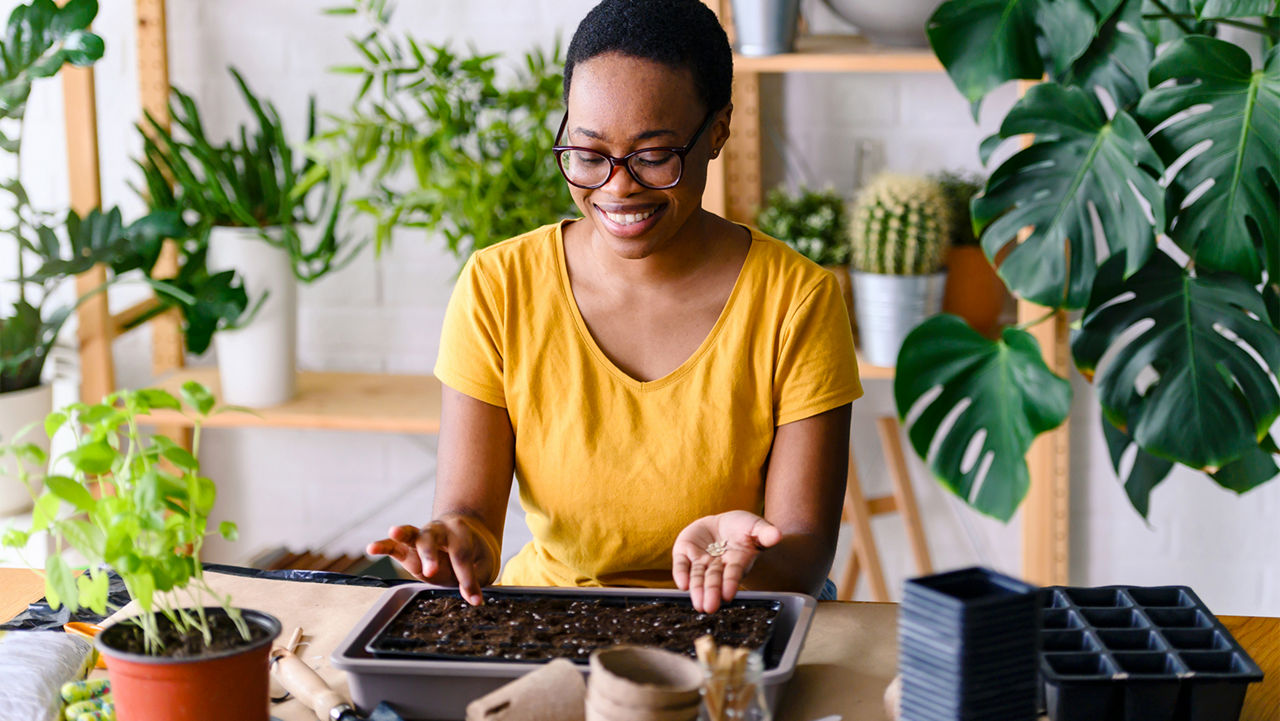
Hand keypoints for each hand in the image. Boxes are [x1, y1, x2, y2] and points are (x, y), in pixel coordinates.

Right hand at [366, 514, 499, 604]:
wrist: (464, 533)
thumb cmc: (473, 552)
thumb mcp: (482, 565)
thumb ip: (475, 578)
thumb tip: (472, 599)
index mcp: (462, 534)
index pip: (461, 555)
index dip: (467, 578)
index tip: (474, 599)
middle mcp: (440, 531)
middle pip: (433, 539)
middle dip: (430, 555)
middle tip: (431, 572)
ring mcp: (422, 537)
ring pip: (412, 534)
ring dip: (403, 534)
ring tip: (394, 532)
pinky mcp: (407, 548)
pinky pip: (394, 544)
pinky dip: (383, 545)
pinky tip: (371, 548)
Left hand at [672, 511, 781, 612]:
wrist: (722, 524)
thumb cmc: (743, 528)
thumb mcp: (756, 526)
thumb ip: (765, 533)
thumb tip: (777, 535)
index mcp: (736, 561)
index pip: (733, 573)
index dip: (730, 582)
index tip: (727, 595)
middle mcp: (717, 566)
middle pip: (713, 579)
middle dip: (711, 592)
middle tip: (709, 607)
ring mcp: (700, 560)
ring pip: (697, 576)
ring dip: (696, 589)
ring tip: (697, 603)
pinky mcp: (685, 552)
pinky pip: (681, 564)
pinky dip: (680, 573)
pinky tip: (681, 584)